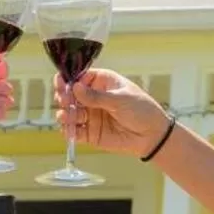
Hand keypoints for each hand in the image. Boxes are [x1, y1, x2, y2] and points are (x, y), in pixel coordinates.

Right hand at [53, 68, 173, 157]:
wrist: (152, 136)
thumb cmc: (141, 110)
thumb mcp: (120, 99)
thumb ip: (97, 96)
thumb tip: (75, 87)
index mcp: (101, 83)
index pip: (80, 78)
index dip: (69, 80)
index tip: (61, 82)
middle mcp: (93, 98)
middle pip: (71, 95)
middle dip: (64, 97)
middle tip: (63, 100)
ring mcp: (90, 116)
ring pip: (70, 113)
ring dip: (65, 114)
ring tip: (66, 115)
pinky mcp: (90, 133)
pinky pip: (75, 132)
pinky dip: (69, 131)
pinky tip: (68, 130)